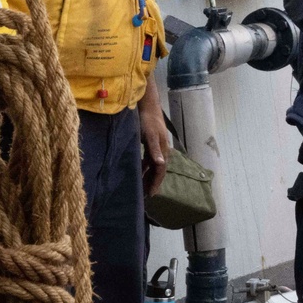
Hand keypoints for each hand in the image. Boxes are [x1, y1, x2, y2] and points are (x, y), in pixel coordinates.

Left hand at [138, 76, 169, 196]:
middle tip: (146, 195)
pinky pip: (150, 160)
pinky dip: (145, 167)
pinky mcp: (152, 143)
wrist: (148, 106)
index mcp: (163, 150)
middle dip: (153, 182)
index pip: (160, 170)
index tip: (151, 195)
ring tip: (142, 187)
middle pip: (158, 170)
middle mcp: (162, 150)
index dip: (156, 182)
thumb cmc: (148, 121)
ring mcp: (157, 147)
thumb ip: (154, 150)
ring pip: (154, 166)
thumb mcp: (150, 136)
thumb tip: (161, 164)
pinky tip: (139, 171)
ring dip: (149, 176)